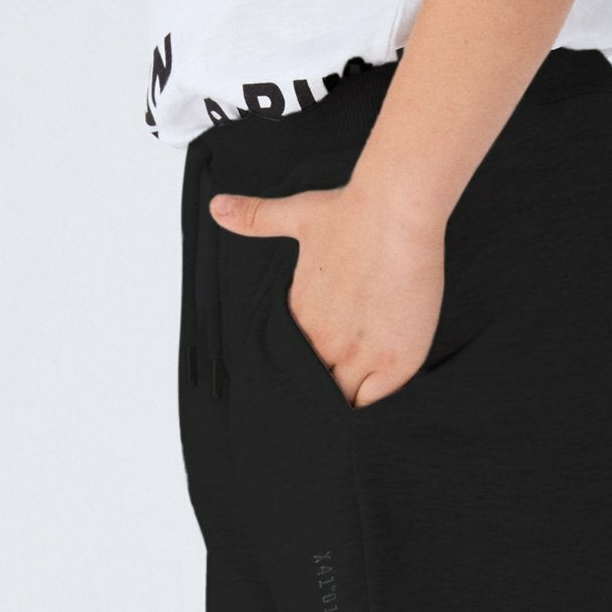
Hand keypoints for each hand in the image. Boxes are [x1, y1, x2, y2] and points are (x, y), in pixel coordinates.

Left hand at [210, 182, 444, 408]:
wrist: (395, 210)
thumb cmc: (352, 211)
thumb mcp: (295, 215)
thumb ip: (256, 218)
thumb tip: (215, 207)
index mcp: (299, 316)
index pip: (291, 362)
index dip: (300, 370)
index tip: (313, 370)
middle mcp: (322, 341)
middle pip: (312, 387)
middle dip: (318, 394)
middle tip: (329, 398)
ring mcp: (358, 354)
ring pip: (341, 400)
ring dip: (345, 401)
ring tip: (352, 404)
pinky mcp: (393, 360)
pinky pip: (374, 401)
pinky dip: (373, 402)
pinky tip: (376, 394)